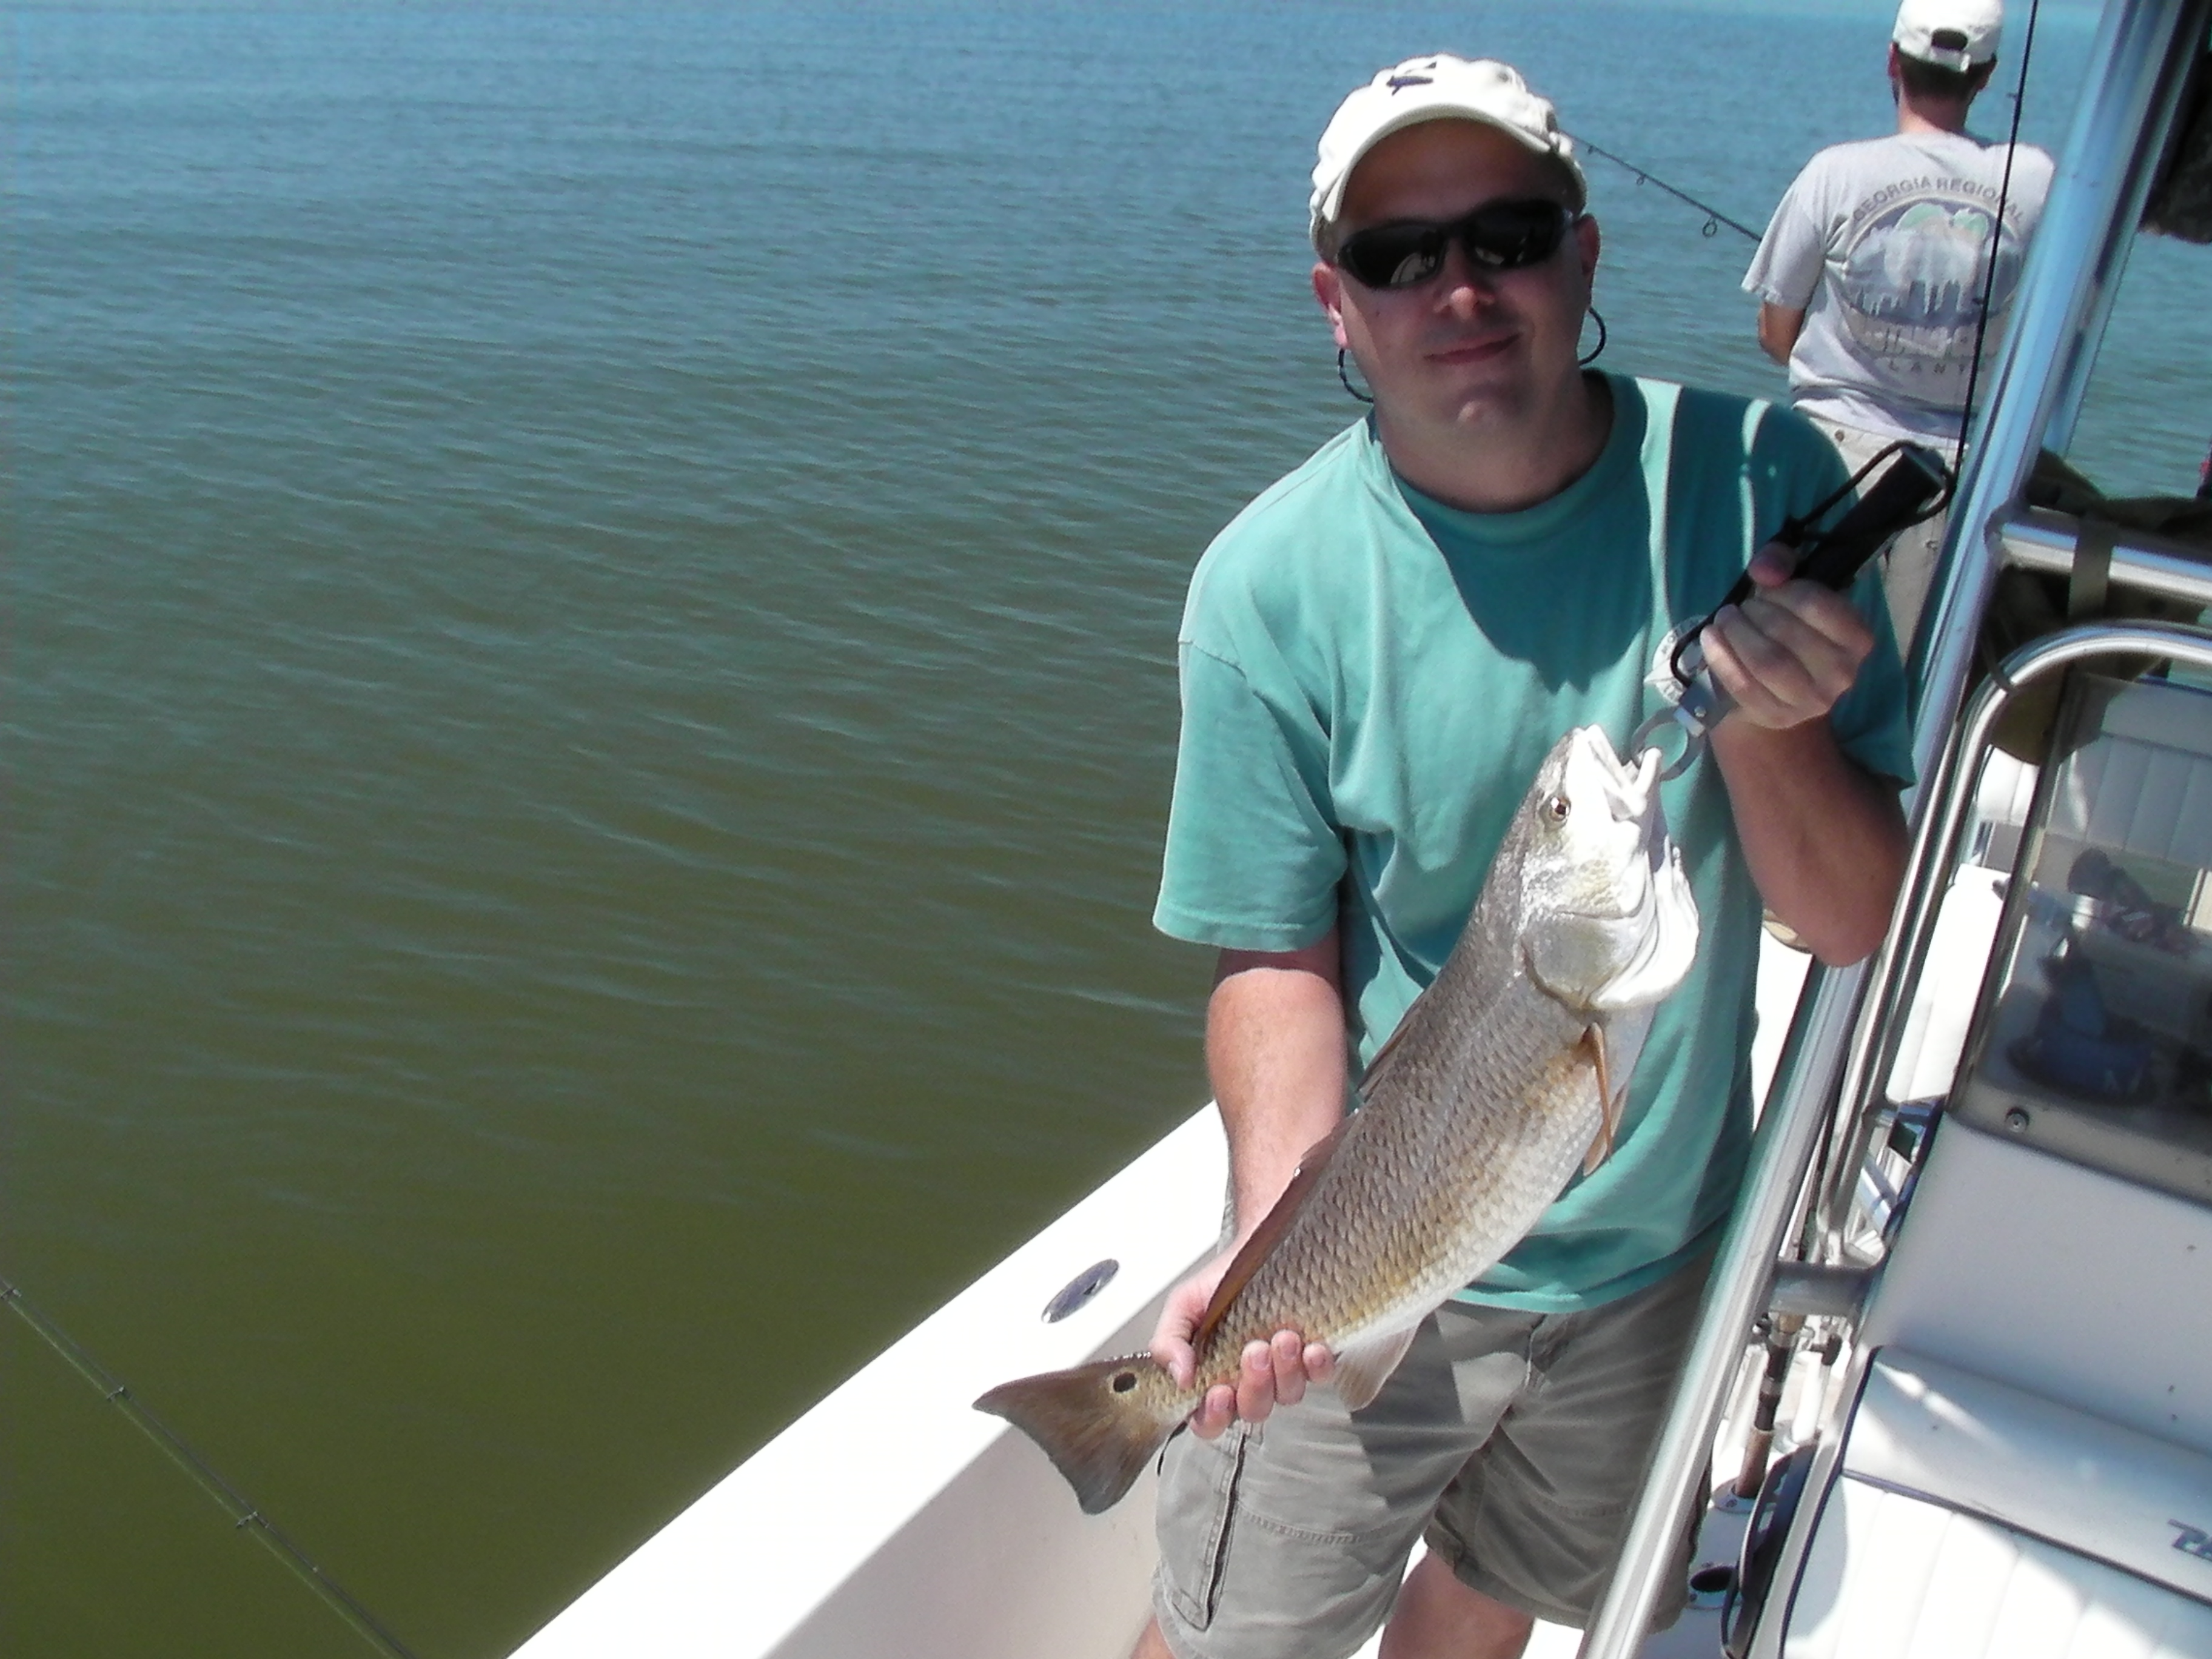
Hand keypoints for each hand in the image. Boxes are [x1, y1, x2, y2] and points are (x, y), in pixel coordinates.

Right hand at [1149, 1243, 1334, 1439]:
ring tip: (1283, 1337)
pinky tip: (1312, 1348)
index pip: (1209, 1421)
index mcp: (1212, 1379)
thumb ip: (1168, 1340)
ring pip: (1287, 1396)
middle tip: (1254, 1350)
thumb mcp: (1183, 1305)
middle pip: (1253, 1410)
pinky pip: (1320, 1376)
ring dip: (1286, 1371)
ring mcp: (1283, 1373)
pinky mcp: (1311, 1359)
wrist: (1253, 1250)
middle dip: (1255, 1385)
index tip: (1218, 1392)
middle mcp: (1249, 1383)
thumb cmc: (1219, 1282)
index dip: (1213, 1417)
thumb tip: (1179, 1376)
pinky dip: (1318, 1366)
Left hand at [1700, 542, 1874, 731]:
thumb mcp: (1790, 587)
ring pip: (1767, 662)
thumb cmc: (1789, 627)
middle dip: (1755, 613)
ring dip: (1737, 634)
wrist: (1777, 684)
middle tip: (1740, 607)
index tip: (1765, 587)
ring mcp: (1812, 701)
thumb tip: (1764, 571)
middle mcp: (1843, 674)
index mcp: (1858, 638)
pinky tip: (1710, 639)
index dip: (1783, 591)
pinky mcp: (1777, 716)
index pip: (1818, 606)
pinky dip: (1721, 658)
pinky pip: (1743, 686)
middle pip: (1787, 633)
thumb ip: (1781, 562)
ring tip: (1724, 620)